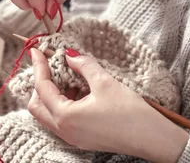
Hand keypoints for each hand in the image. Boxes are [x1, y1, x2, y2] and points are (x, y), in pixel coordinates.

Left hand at [28, 48, 188, 161]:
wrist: (152, 138)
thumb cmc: (130, 113)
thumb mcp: (105, 82)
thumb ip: (84, 65)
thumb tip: (69, 54)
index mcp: (66, 117)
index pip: (42, 88)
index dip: (39, 67)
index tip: (37, 51)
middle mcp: (65, 131)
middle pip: (37, 106)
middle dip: (40, 84)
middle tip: (50, 65)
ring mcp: (73, 137)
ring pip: (49, 114)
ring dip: (53, 93)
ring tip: (69, 75)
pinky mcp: (82, 138)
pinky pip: (63, 120)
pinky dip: (64, 103)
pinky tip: (80, 89)